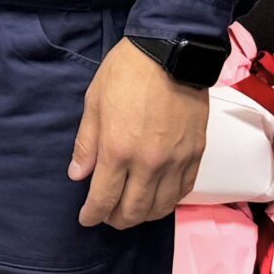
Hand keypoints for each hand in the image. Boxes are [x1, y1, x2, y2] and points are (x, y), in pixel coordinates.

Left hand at [70, 39, 210, 228]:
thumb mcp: (94, 102)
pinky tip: (157, 200)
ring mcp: (176, 162)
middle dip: (115, 220)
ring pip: (159, 208)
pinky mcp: (196, 156)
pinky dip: (167, 203)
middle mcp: (149, 163)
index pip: (103, 198)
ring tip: (130, 211)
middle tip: (106, 216)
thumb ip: (86, 143)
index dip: (92, 214)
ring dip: (142, 216)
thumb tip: (77, 175)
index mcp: (118, 150)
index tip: (86, 219)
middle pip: (133, 211)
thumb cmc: (126, 73)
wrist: (172, 53)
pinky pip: (182, 193)